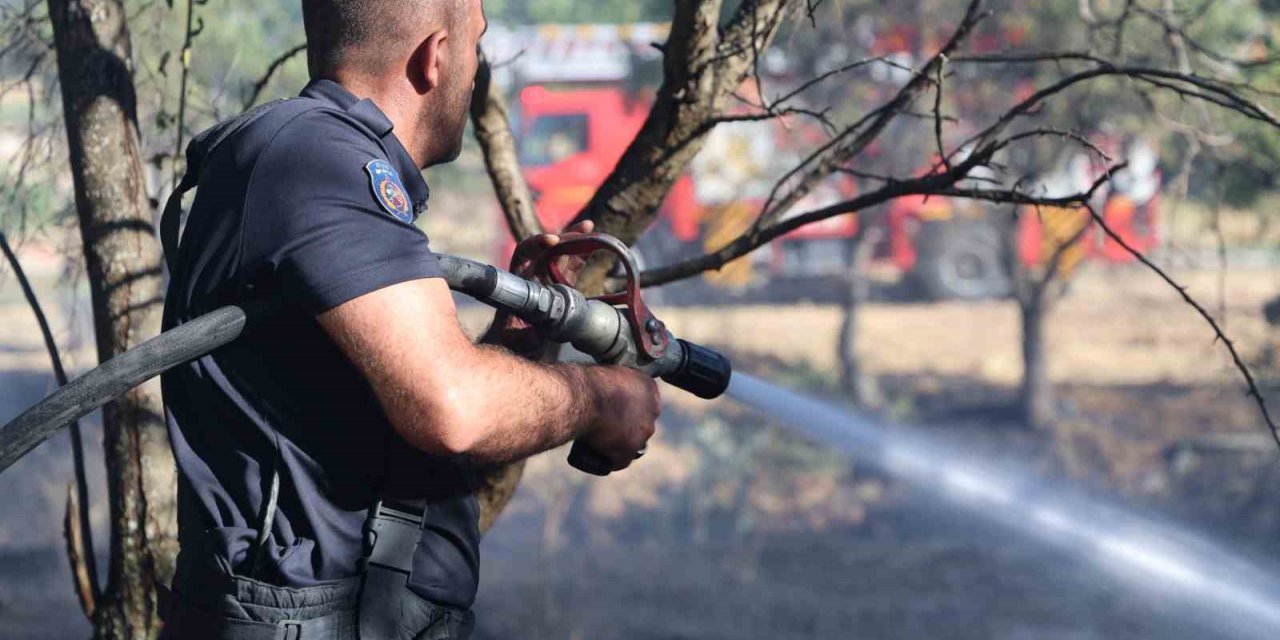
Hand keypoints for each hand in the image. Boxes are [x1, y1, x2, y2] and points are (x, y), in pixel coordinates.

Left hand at [488, 221, 593, 353]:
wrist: (518, 346)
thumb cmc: (511, 341)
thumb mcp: (515, 341)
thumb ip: (525, 337)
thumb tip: (536, 333)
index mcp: (518, 281)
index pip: (524, 253)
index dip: (536, 243)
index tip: (553, 241)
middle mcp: (532, 273)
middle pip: (547, 248)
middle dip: (564, 236)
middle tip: (583, 231)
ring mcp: (548, 277)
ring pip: (562, 252)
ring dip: (576, 239)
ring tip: (590, 227)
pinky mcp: (562, 285)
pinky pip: (573, 264)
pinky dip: (584, 253)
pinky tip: (598, 243)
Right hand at [577, 366, 660, 471]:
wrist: (584, 397)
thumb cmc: (590, 381)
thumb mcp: (610, 374)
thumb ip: (618, 382)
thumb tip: (610, 389)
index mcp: (649, 387)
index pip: (645, 402)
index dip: (630, 408)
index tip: (617, 410)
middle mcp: (652, 410)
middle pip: (642, 424)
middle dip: (628, 427)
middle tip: (607, 426)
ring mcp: (643, 432)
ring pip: (633, 443)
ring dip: (620, 444)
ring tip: (599, 441)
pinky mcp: (630, 449)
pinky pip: (621, 460)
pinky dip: (610, 460)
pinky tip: (598, 456)